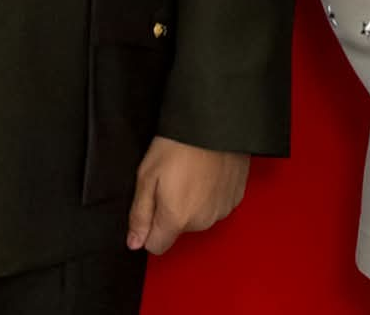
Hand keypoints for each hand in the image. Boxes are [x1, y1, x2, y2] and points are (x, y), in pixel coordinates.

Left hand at [126, 137, 249, 253]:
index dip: (149, 229)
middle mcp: (201, 221)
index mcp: (176, 218)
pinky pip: (216, 207)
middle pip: (178, 230)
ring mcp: (221, 211)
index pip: (156, 246)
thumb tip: (134, 242)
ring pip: (198, 219)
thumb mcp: (146, 176)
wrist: (215, 123)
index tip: (151, 206)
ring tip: (190, 174)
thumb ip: (140, 214)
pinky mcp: (235, 199)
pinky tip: (206, 174)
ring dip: (193, 203)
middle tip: (171, 181)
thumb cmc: (179, 144)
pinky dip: (210, 195)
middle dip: (171, 212)